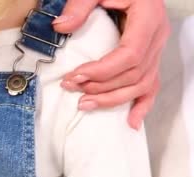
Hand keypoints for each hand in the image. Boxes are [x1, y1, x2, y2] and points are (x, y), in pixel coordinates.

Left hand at [54, 0, 169, 128]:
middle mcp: (157, 37)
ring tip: (84, 103)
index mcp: (148, 18)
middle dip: (100, 86)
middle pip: (134, 73)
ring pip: (142, 84)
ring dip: (112, 98)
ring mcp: (158, 49)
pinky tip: (130, 122)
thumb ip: (80, 5)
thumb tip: (61, 26)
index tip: (75, 76)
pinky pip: (152, 86)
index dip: (102, 71)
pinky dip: (142, 105)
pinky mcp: (152, 57)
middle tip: (70, 87)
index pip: (129, 55)